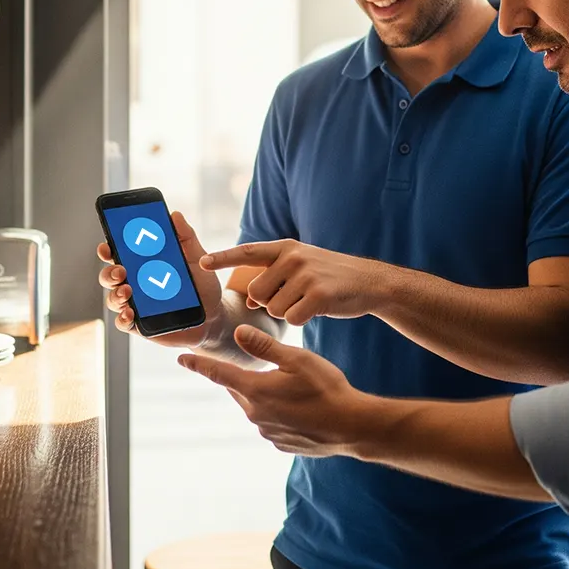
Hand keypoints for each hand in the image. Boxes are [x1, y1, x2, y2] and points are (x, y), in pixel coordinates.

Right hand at [97, 211, 222, 346]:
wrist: (214, 314)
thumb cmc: (201, 283)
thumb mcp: (196, 257)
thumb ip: (185, 236)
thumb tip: (175, 214)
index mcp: (144, 263)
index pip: (120, 253)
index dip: (108, 248)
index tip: (106, 245)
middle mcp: (135, 282)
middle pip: (110, 275)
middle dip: (109, 272)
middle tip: (121, 270)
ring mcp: (136, 304)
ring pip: (113, 298)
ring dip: (115, 294)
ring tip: (127, 291)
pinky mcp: (140, 324)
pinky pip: (123, 322)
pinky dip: (122, 317)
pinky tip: (130, 313)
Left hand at [178, 325, 371, 455]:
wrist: (352, 426)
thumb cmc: (327, 388)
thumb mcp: (297, 359)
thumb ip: (265, 346)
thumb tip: (238, 332)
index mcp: (256, 390)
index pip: (218, 374)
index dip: (199, 364)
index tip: (182, 358)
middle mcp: (256, 413)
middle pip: (237, 389)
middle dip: (237, 376)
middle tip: (241, 364)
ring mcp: (267, 431)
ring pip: (254, 405)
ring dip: (260, 393)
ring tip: (284, 385)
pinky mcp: (280, 442)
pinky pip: (269, 421)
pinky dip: (275, 411)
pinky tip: (296, 406)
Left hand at [199, 240, 387, 324]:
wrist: (368, 282)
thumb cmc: (329, 278)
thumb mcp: (301, 268)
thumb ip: (273, 278)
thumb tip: (247, 300)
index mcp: (285, 248)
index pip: (247, 251)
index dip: (223, 258)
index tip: (201, 263)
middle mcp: (292, 257)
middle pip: (256, 292)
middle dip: (268, 302)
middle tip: (293, 296)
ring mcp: (306, 275)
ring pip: (273, 308)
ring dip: (286, 312)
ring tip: (308, 300)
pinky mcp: (318, 294)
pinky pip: (292, 318)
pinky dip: (300, 320)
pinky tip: (316, 309)